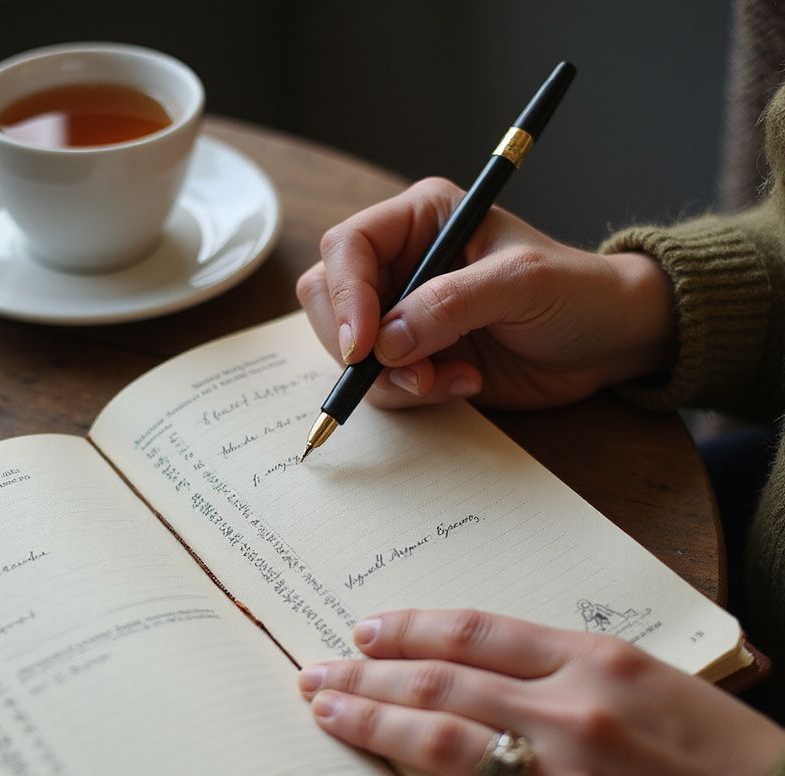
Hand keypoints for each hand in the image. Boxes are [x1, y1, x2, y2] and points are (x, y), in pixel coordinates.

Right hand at [296, 178, 676, 409]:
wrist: (606, 342)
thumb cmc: (575, 292)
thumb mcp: (521, 284)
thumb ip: (450, 304)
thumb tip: (386, 343)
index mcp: (421, 220)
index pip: (347, 248)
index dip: (346, 296)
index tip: (364, 346)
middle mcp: (402, 264)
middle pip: (330, 300)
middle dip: (359, 345)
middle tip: (408, 372)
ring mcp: (404, 315)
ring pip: (350, 351)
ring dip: (394, 378)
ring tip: (454, 377)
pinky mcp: (414, 359)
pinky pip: (382, 384)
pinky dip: (415, 394)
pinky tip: (464, 383)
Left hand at [297, 608, 784, 775]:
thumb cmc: (722, 754)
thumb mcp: (652, 682)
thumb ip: (571, 669)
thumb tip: (489, 665)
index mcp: (592, 661)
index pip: (475, 632)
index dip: (410, 628)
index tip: (364, 630)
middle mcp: (570, 712)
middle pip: (442, 681)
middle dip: (368, 675)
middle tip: (315, 675)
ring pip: (445, 743)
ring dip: (374, 729)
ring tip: (327, 721)